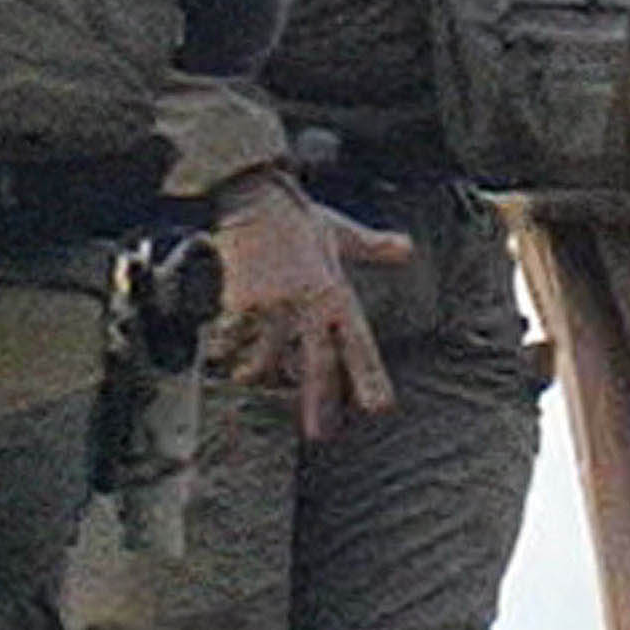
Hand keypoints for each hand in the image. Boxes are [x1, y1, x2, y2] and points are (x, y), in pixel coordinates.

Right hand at [196, 174, 407, 439]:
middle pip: (316, 364)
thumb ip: (373, 246)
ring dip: (259, 375)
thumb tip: (405, 247)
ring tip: (251, 383)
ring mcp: (273, 305)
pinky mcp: (241, 302)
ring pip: (267, 358)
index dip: (369, 377)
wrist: (253, 194)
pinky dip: (228, 353)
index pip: (358, 344)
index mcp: (334, 293)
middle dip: (318, 402)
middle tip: (320, 435)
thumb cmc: (297, 215)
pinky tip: (223, 360)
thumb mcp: (341, 232)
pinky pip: (235, 341)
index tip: (379, 407)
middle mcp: (308, 304)